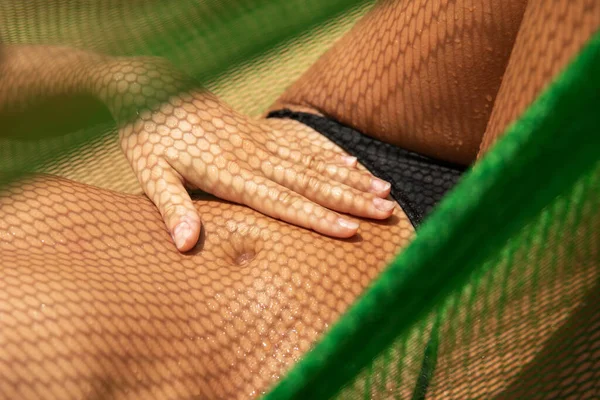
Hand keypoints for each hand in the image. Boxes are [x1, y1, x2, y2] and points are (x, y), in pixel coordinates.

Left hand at [108, 60, 393, 251]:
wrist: (151, 85)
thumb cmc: (148, 133)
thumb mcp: (150, 173)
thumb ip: (173, 208)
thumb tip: (186, 246)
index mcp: (229, 171)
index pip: (281, 200)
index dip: (317, 217)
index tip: (350, 231)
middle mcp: (252, 155)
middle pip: (309, 181)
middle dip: (350, 199)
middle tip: (386, 212)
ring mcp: (259, 140)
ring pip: (312, 161)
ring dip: (349, 178)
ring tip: (383, 190)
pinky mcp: (258, 130)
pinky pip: (301, 143)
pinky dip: (328, 155)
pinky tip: (350, 161)